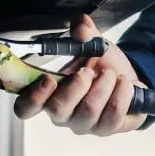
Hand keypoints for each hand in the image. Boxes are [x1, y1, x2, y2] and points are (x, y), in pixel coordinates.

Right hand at [13, 14, 147, 135]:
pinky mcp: (105, 129)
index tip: (48, 79)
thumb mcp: (93, 46)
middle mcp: (62, 114)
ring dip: (103, 86)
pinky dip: (121, 95)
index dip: (32, 98)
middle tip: (89, 70)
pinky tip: (124, 84)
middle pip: (57, 109)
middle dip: (77, 85)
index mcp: (49, 95)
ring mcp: (83, 124)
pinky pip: (111, 116)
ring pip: (87, 111)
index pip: (25, 108)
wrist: (129, 80)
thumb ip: (84, 34)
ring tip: (111, 74)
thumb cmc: (103, 67)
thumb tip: (80, 26)